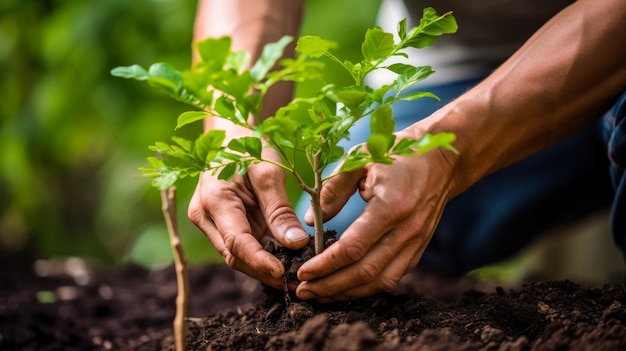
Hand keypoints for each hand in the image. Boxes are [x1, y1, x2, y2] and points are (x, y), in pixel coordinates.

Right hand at [188, 147, 309, 289]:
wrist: (229, 134)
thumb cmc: (248, 144)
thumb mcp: (268, 172)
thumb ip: (280, 210)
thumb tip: (296, 243)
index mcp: (214, 200)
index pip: (237, 243)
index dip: (261, 262)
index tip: (286, 273)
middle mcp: (205, 217)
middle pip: (235, 256)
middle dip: (266, 271)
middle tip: (299, 280)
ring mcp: (210, 223)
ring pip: (238, 256)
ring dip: (266, 266)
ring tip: (296, 273)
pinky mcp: (220, 225)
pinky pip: (242, 246)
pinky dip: (263, 255)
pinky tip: (286, 260)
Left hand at [296, 133, 456, 301]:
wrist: (441, 160)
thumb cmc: (395, 154)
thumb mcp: (360, 160)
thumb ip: (333, 189)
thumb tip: (311, 222)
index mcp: (391, 206)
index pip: (353, 247)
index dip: (325, 265)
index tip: (302, 272)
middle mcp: (408, 230)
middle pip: (365, 272)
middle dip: (330, 286)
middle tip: (304, 291)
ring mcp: (417, 242)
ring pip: (381, 282)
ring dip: (348, 293)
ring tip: (320, 295)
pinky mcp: (419, 248)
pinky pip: (393, 277)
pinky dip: (368, 287)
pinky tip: (346, 287)